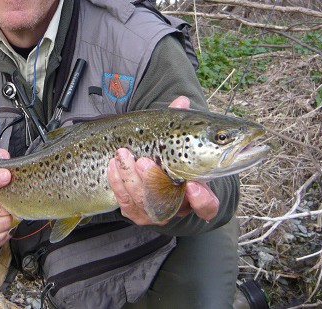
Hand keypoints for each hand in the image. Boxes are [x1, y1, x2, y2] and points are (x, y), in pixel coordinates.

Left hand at [107, 96, 219, 224]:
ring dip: (130, 177)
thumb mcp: (178, 141)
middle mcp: (178, 207)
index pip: (208, 207)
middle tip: (144, 161)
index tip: (193, 185)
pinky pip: (124, 201)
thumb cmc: (170, 156)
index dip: (203, 201)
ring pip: (142, 201)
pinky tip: (114, 164)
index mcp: (197, 193)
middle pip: (168, 204)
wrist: (150, 172)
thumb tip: (182, 101)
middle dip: (153, 182)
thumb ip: (181, 123)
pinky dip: (117, 182)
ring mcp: (155, 212)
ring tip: (122, 154)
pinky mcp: (134, 211)